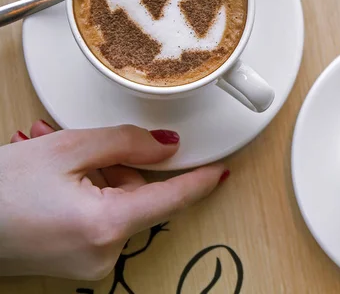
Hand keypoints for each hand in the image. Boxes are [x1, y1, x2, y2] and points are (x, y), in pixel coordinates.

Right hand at [0, 121, 226, 279]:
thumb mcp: (67, 149)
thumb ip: (126, 143)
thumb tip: (165, 147)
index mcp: (106, 226)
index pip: (172, 200)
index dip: (200, 181)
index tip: (222, 171)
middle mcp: (103, 254)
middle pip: (138, 195)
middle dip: (112, 164)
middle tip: (73, 147)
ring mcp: (90, 263)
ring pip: (117, 203)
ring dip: (93, 175)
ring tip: (50, 161)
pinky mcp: (78, 263)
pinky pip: (100, 218)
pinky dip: (85, 194)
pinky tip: (54, 180)